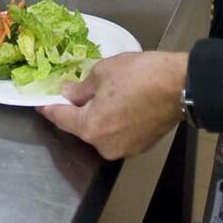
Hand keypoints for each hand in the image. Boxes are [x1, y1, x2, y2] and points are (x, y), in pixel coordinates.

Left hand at [38, 51, 187, 159]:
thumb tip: (68, 92)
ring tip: (105, 94)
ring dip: (98, 115)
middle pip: (81, 127)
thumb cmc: (140, 75)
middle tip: (76, 90)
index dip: (49, 107)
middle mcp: (104, 146)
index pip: (61, 118)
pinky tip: (122, 104)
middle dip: (77, 110)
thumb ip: (80, 87)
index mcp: (91, 127)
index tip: (41, 102)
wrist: (182, 85)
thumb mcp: (102, 72)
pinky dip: (115, 121)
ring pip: (101, 131)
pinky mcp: (140, 147)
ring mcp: (124, 149)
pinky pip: (118, 134)